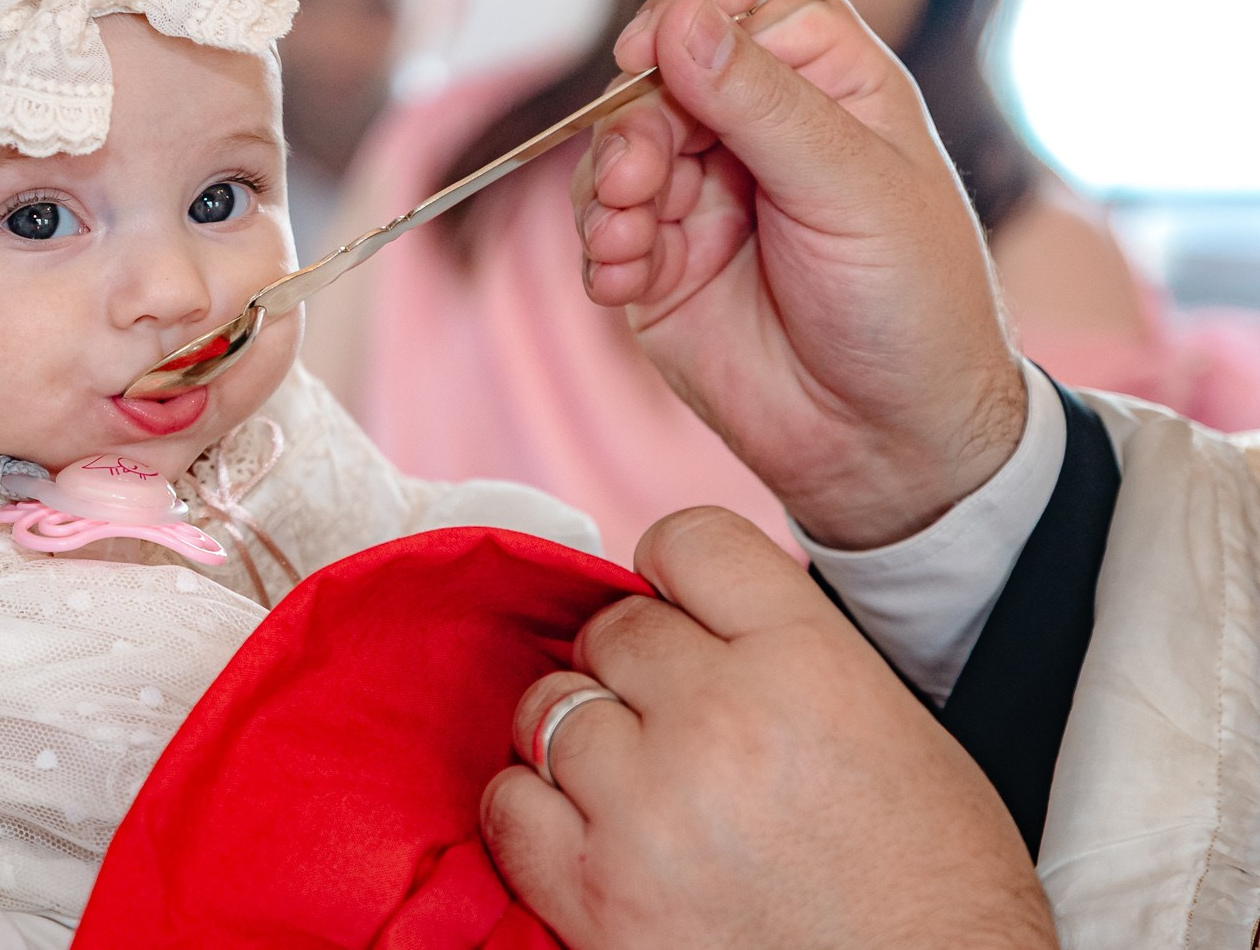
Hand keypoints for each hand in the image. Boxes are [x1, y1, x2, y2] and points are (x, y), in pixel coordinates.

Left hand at [483, 508, 1056, 949]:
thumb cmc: (929, 883)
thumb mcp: (887, 722)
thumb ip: (781, 649)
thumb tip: (687, 613)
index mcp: (805, 659)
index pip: (688, 540)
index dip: (673, 572)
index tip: (678, 608)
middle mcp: (718, 718)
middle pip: (612, 629)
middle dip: (632, 668)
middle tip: (671, 721)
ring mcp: (647, 808)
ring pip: (550, 707)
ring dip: (580, 736)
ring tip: (635, 782)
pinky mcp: (596, 896)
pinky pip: (509, 805)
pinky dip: (534, 809)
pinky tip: (585, 828)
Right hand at [573, 0, 1022, 547]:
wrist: (891, 446)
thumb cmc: (914, 308)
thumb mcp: (853, 191)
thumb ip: (763, 102)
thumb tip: (681, 19)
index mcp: (829, 84)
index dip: (691, 10)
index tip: (651, 49)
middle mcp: (759, 128)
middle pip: (659, 75)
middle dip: (631, 123)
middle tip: (636, 182)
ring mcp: (702, 195)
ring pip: (615, 149)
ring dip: (604, 189)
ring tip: (626, 241)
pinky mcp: (661, 262)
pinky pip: (600, 228)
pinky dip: (597, 248)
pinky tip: (620, 281)